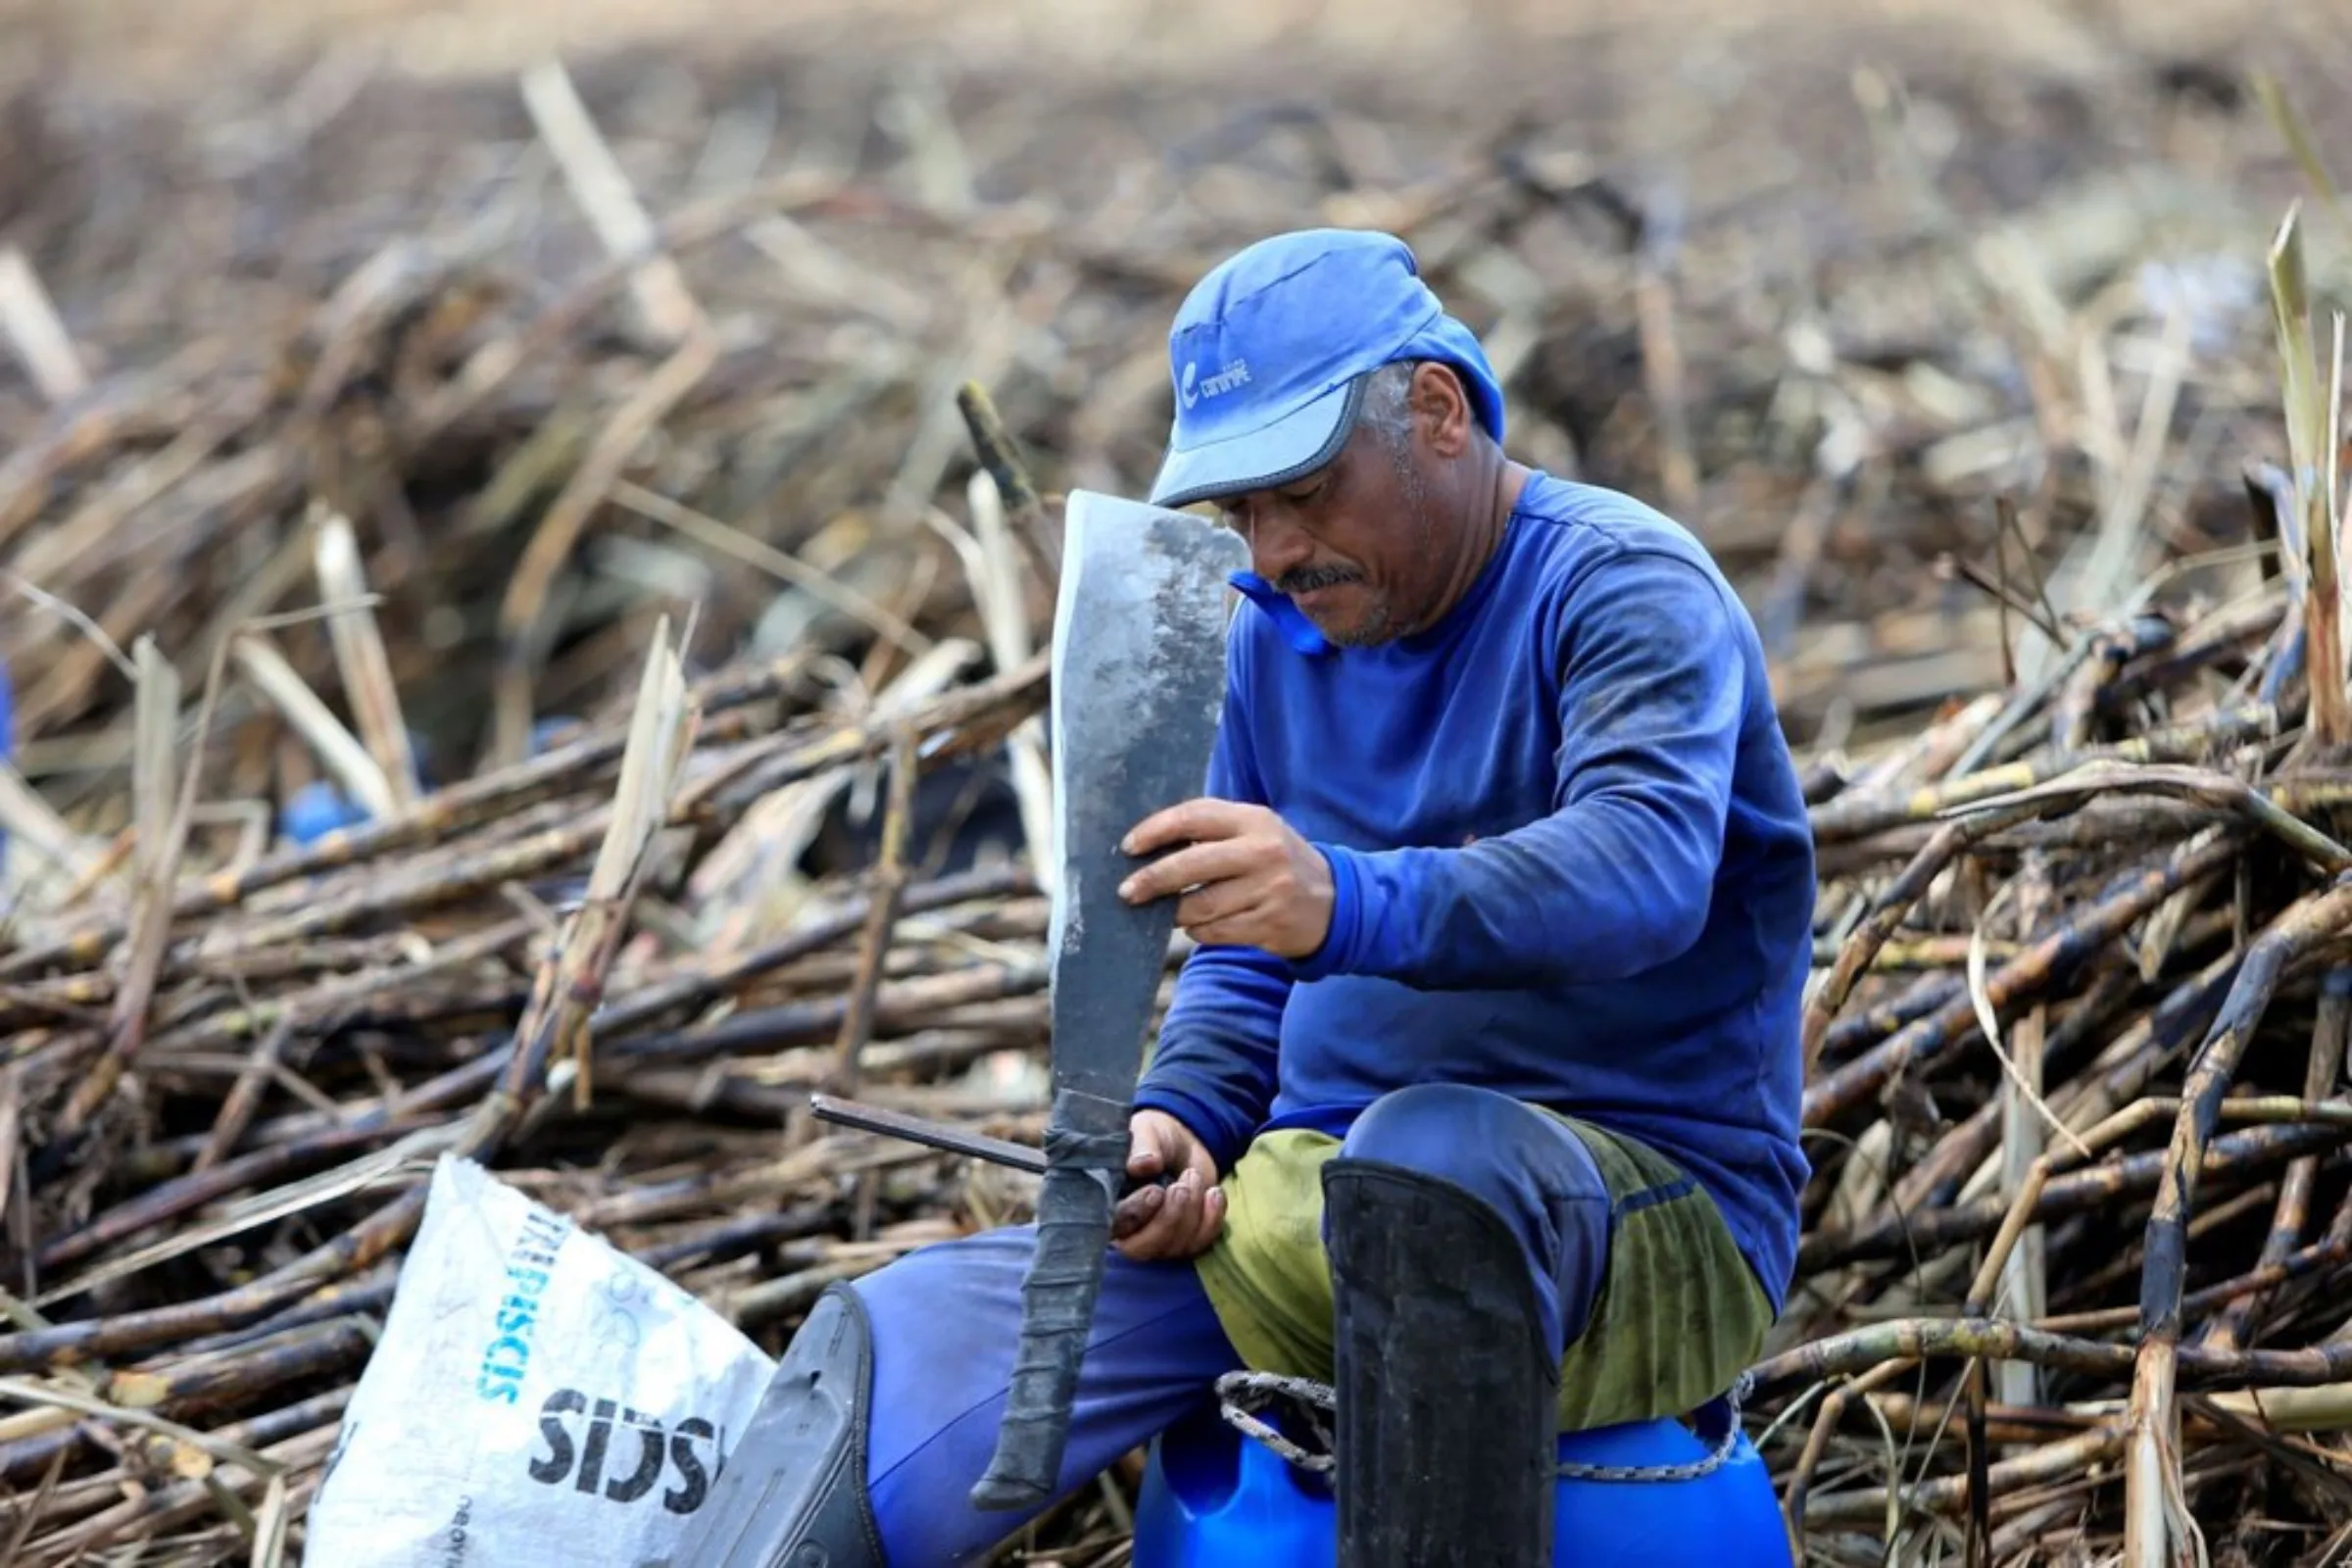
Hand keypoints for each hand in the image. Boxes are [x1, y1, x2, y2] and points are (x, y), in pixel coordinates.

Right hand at [1113, 1109, 1224, 1260]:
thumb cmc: (1154, 1138)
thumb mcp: (1146, 1132)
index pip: (1115, 1224)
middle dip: (1168, 1220)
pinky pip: (1200, 1243)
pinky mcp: (1186, 1238)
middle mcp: (1129, 1229)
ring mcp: (1159, 1238)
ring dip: (1191, 1211)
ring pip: (1175, 1247)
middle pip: (1143, 1248)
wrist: (1181, 1143)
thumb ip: (1141, 1147)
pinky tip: (1214, 1192)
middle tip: (1181, 1186)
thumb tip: (1142, 1165)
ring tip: (1192, 1175)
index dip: (1136, 1213)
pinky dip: (1212, 1219)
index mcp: (1110, 1204)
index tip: (1156, 1191)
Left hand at [1117, 799, 1334, 958]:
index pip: (1194, 817)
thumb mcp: (1255, 832)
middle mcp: (1263, 852)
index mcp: (1254, 820)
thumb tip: (1146, 845)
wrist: (1332, 901)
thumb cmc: (1276, 861)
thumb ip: (1211, 830)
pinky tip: (1197, 926)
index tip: (1128, 847)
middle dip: (1151, 880)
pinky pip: (1215, 932)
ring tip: (1166, 912)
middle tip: (1127, 892)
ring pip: (1200, 906)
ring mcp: (1268, 890)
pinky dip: (1198, 931)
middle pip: (1191, 865)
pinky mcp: (1269, 924)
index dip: (1155, 831)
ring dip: (1174, 912)